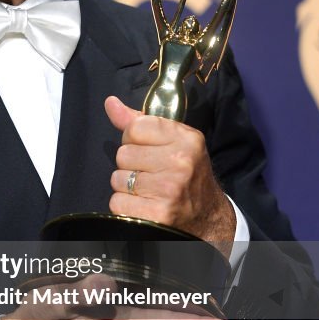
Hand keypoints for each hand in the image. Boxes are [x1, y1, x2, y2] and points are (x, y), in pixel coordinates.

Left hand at [104, 95, 234, 248]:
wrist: (208, 216)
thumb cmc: (187, 174)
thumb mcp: (174, 141)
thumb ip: (140, 122)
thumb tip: (110, 103)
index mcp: (186, 139)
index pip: (135, 128)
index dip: (134, 139)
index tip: (148, 149)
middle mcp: (180, 162)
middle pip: (123, 154)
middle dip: (130, 165)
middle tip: (151, 173)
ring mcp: (168, 190)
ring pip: (117, 179)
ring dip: (126, 187)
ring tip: (148, 190)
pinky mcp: (156, 215)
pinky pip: (117, 202)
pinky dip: (125, 207)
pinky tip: (145, 205)